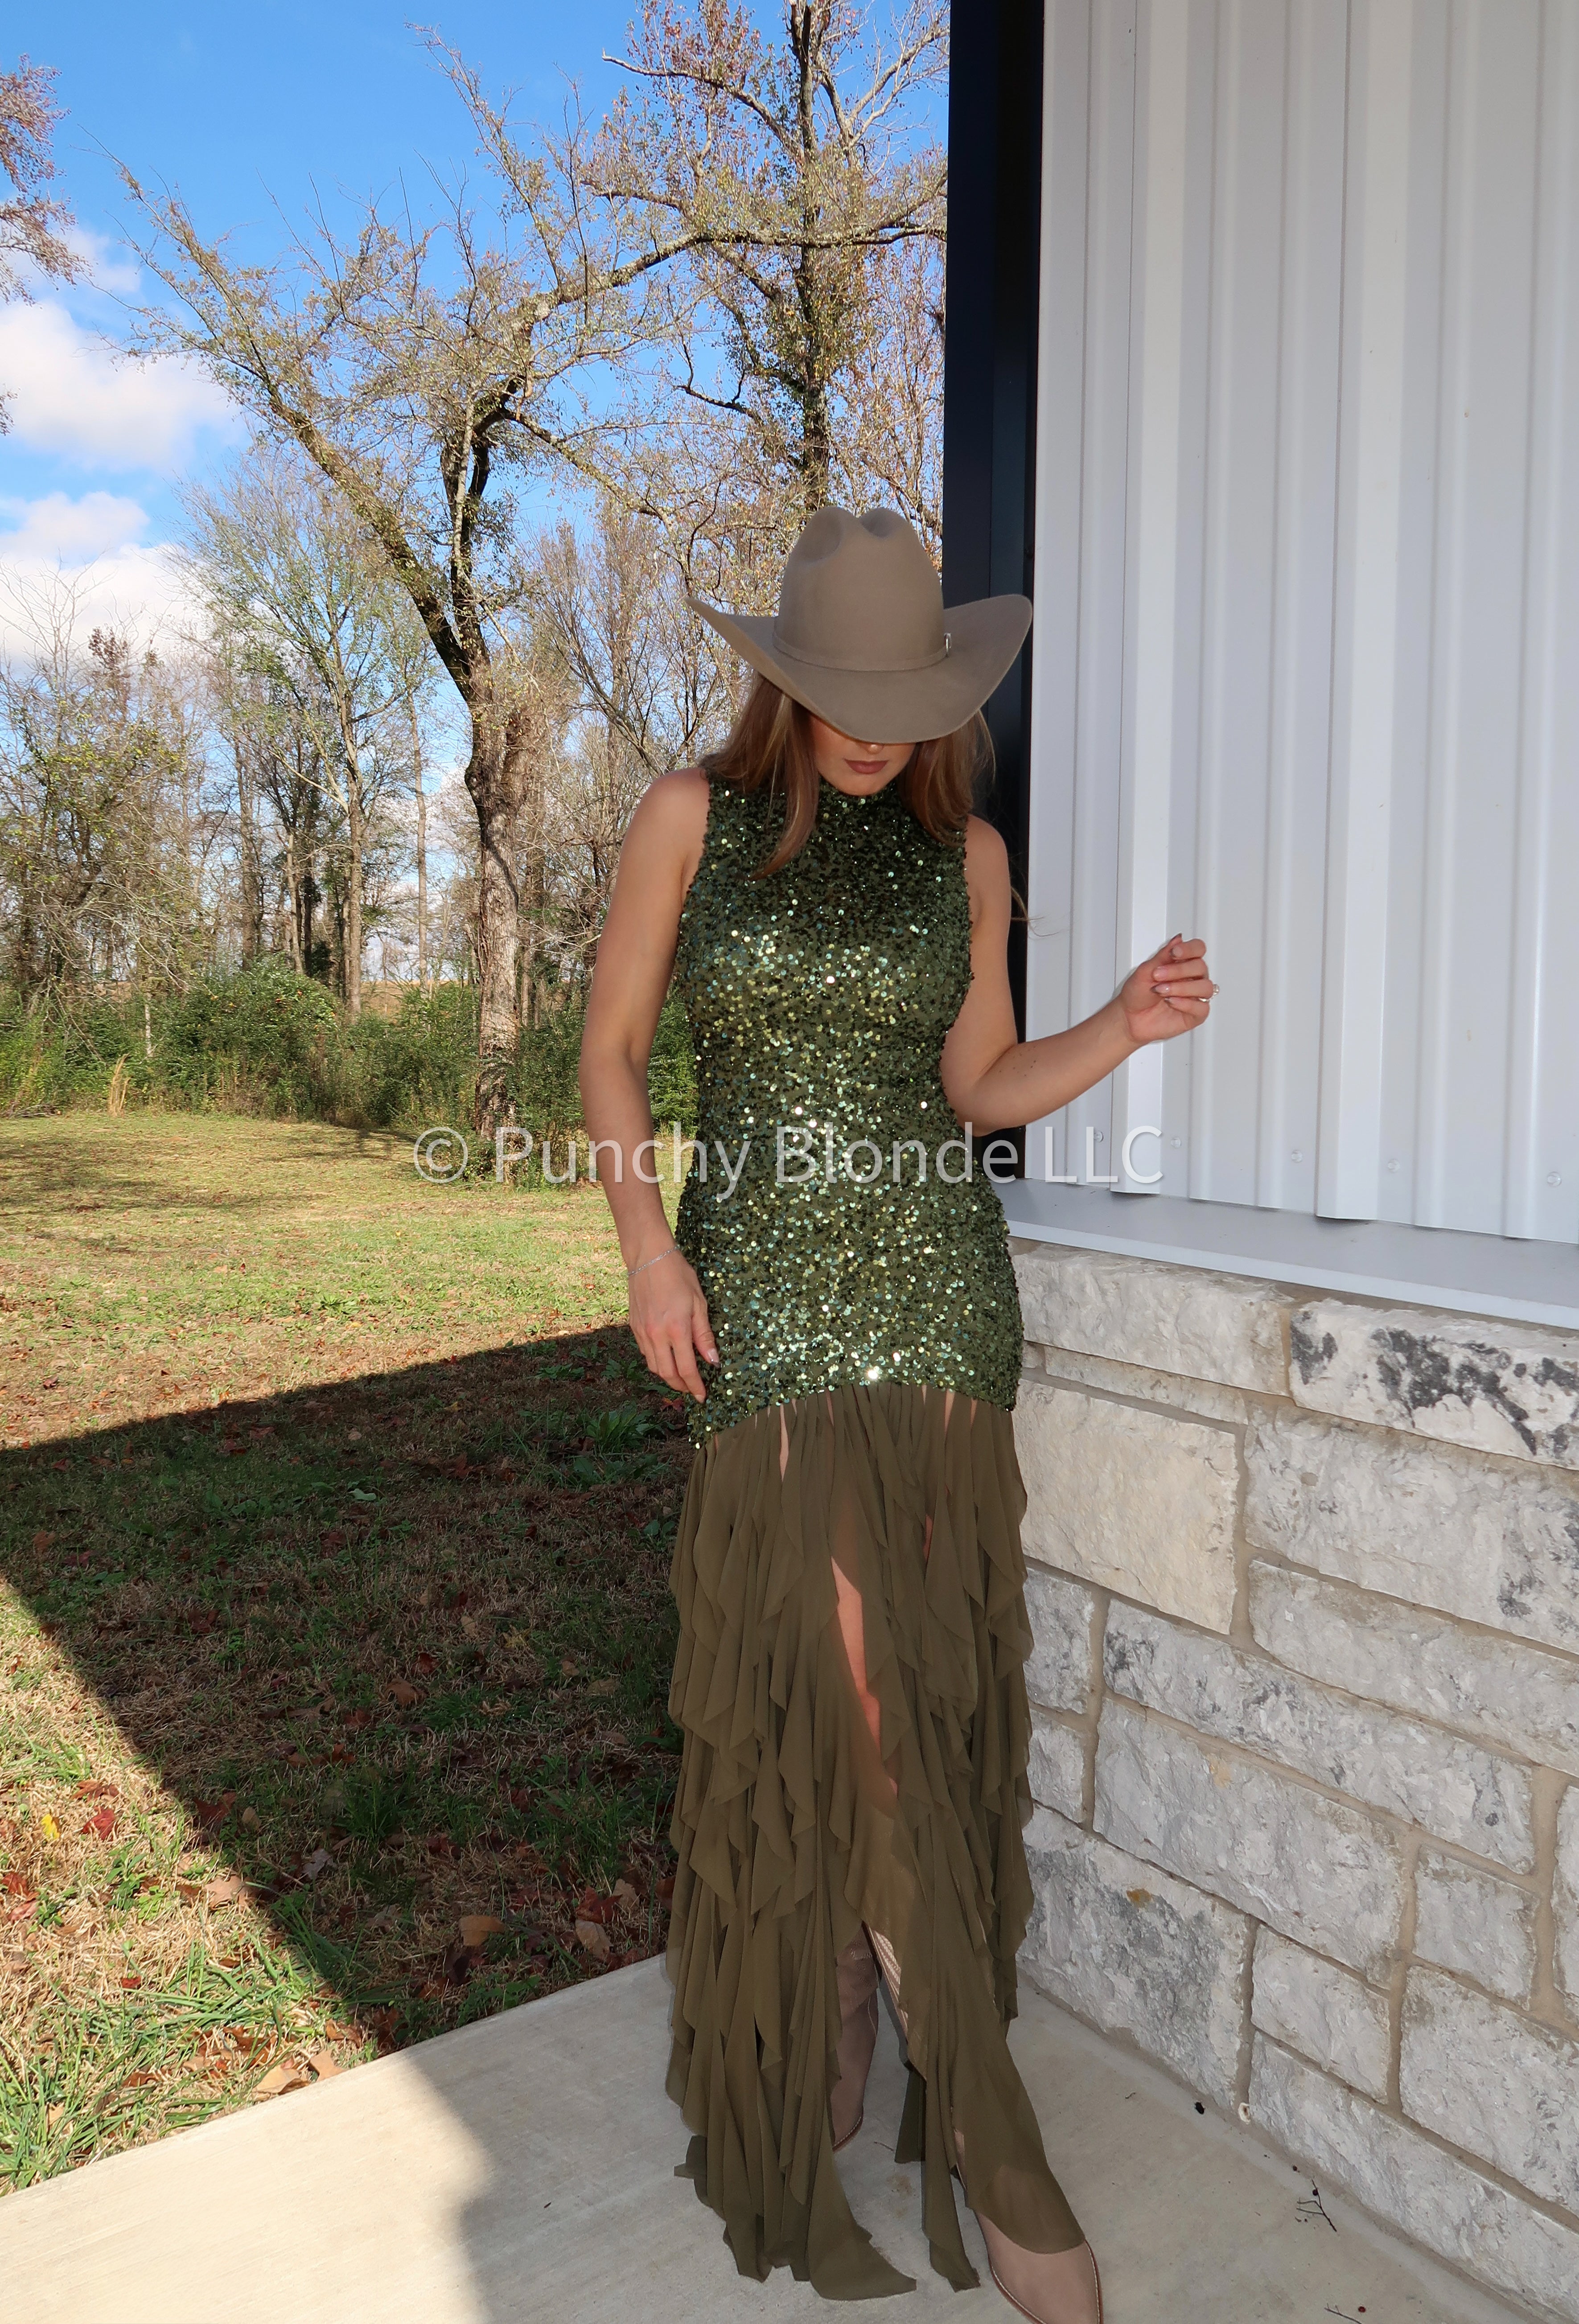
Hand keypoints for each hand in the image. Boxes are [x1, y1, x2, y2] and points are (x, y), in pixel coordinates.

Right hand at [628, 1246, 717, 1401]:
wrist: (649, 1257)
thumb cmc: (678, 1275)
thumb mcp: (699, 1303)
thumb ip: (704, 1335)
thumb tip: (712, 1361)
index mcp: (676, 1329)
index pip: (686, 1369)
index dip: (695, 1386)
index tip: (702, 1396)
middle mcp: (656, 1335)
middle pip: (667, 1373)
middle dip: (681, 1386)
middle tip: (692, 1390)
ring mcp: (642, 1332)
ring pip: (653, 1366)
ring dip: (668, 1376)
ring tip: (680, 1376)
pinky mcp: (633, 1326)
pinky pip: (645, 1352)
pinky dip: (656, 1361)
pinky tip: (666, 1356)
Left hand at [1118, 935, 1215, 1046]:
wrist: (1129, 1018)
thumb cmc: (1137, 994)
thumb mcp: (1145, 971)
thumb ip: (1163, 956)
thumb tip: (1178, 938)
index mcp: (1182, 964)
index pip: (1198, 949)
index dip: (1190, 949)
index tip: (1174, 953)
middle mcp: (1191, 978)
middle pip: (1201, 967)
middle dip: (1178, 970)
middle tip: (1158, 976)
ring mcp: (1195, 996)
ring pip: (1205, 987)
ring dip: (1182, 987)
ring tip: (1161, 991)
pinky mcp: (1195, 1015)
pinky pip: (1202, 1007)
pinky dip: (1186, 1004)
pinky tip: (1170, 1001)